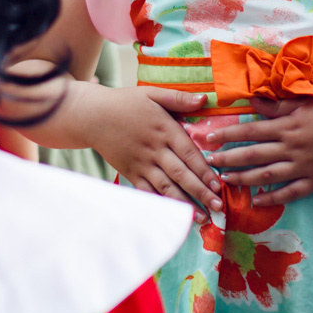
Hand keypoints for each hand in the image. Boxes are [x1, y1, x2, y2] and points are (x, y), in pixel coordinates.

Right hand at [82, 85, 222, 222]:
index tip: (218, 184)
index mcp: (164, 129)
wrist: (93, 116)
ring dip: (185, 204)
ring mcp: (141, 164)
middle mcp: (155, 150)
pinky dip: (161, 204)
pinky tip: (174, 216)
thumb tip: (205, 99)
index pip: (189, 153)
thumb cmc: (126, 103)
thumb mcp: (153, 94)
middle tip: (218, 206)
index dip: (204, 170)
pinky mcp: (130, 173)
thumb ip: (179, 98)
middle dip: (201, 192)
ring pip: (166, 188)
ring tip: (202, 218)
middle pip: (181, 174)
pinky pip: (148, 192)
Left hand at [206, 95, 312, 206]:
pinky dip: (272, 197)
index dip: (227, 135)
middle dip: (228, 158)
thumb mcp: (305, 102)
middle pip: (253, 155)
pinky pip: (290, 192)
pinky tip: (257, 200)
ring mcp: (304, 166)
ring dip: (244, 179)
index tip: (209, 139)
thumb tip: (251, 101)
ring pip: (267, 175)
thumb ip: (277, 105)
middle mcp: (292, 147)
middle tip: (208, 162)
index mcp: (288, 125)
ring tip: (225, 180)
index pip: (250, 131)